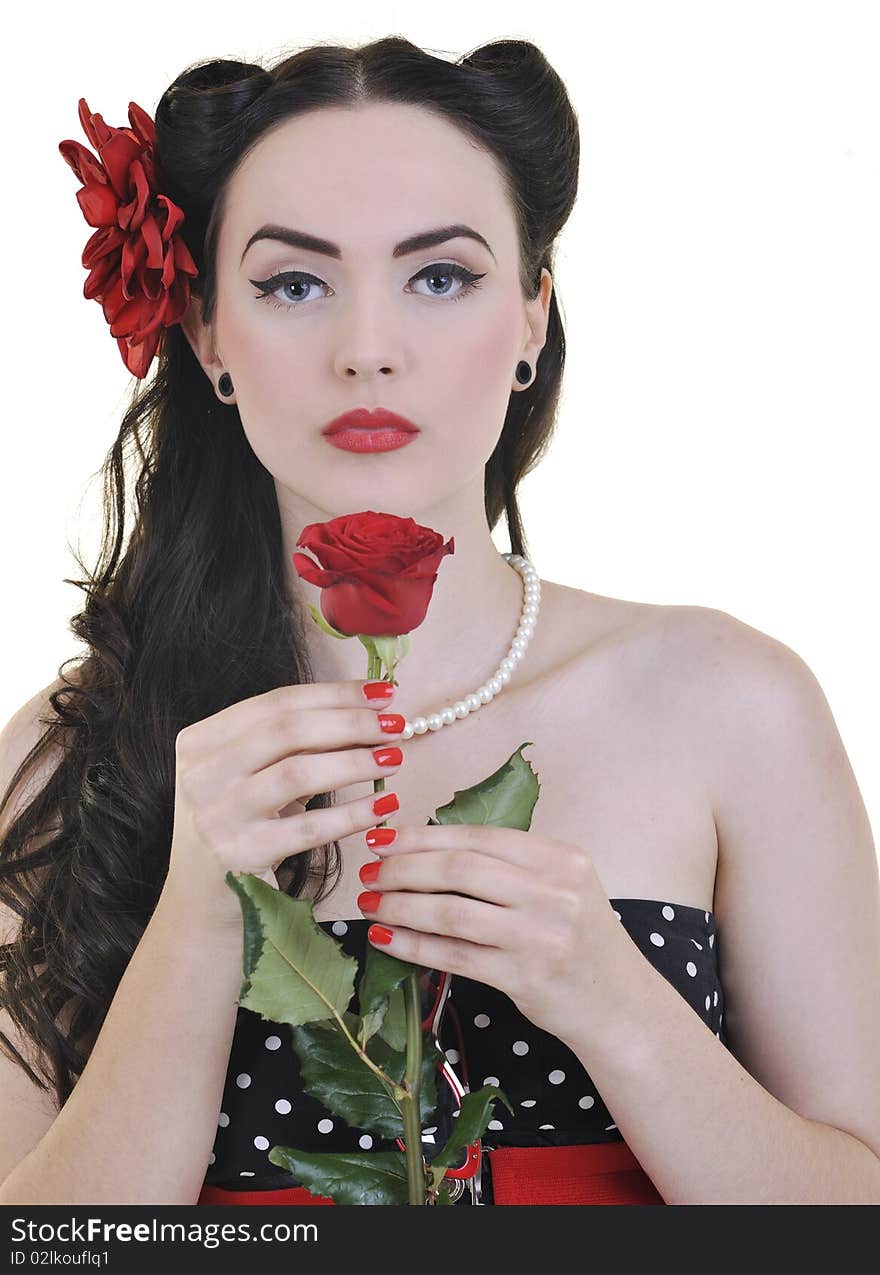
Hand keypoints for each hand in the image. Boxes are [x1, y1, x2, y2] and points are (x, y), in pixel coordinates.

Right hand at [163, 678, 407, 931]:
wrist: (205, 907)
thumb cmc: (242, 830)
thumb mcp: (253, 778)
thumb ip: (294, 745)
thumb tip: (370, 711)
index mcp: (199, 742)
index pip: (276, 703)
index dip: (335, 694)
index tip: (383, 692)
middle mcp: (200, 775)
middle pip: (287, 730)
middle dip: (350, 722)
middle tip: (397, 725)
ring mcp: (216, 817)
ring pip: (298, 772)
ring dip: (355, 761)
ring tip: (395, 758)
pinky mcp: (240, 857)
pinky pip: (310, 828)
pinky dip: (353, 813)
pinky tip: (385, 804)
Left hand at [357, 823, 632, 1045]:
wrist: (619, 1005)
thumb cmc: (578, 939)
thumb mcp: (561, 887)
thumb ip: (510, 867)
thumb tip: (427, 848)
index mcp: (560, 858)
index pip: (478, 837)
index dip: (423, 836)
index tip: (383, 839)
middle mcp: (554, 892)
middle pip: (460, 868)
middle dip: (403, 868)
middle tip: (369, 873)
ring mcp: (540, 936)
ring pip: (451, 912)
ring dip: (400, 906)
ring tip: (369, 904)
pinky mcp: (525, 978)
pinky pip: (455, 956)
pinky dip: (413, 946)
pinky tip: (387, 938)